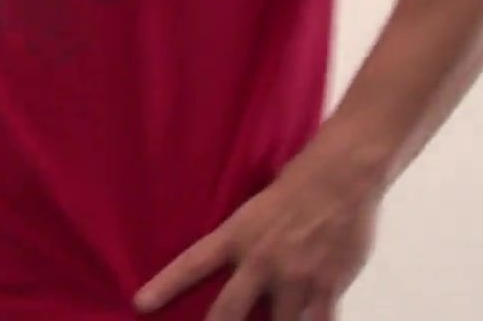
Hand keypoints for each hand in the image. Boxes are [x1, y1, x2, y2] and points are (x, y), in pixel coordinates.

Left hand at [135, 142, 381, 319]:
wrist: (341, 176)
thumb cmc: (298, 182)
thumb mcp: (257, 208)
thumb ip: (247, 239)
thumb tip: (236, 260)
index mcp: (238, 235)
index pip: (191, 264)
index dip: (165, 286)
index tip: (141, 303)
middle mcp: (261, 261)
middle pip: (228, 311)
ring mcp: (295, 278)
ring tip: (274, 320)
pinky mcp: (327, 287)